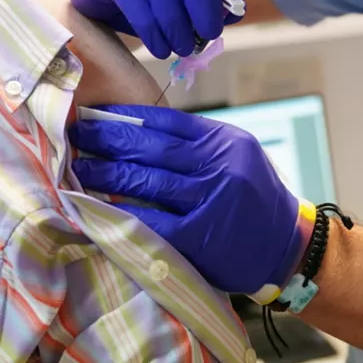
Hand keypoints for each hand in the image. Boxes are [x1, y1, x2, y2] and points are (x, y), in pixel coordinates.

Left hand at [70, 105, 311, 296]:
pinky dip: (120, 213)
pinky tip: (96, 206)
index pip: (167, 122)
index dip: (126, 117)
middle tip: (76, 135)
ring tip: (78, 167)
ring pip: (147, 180)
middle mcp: (220, 166)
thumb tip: (136, 130)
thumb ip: (197, 145)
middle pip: (152, 147)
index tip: (96, 114)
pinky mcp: (201, 238)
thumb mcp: (236, 158)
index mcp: (225, 141)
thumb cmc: (254, 200)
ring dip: (107, 172)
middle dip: (109, 139)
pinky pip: (151, 221)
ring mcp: (211, 202)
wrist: (287, 248)